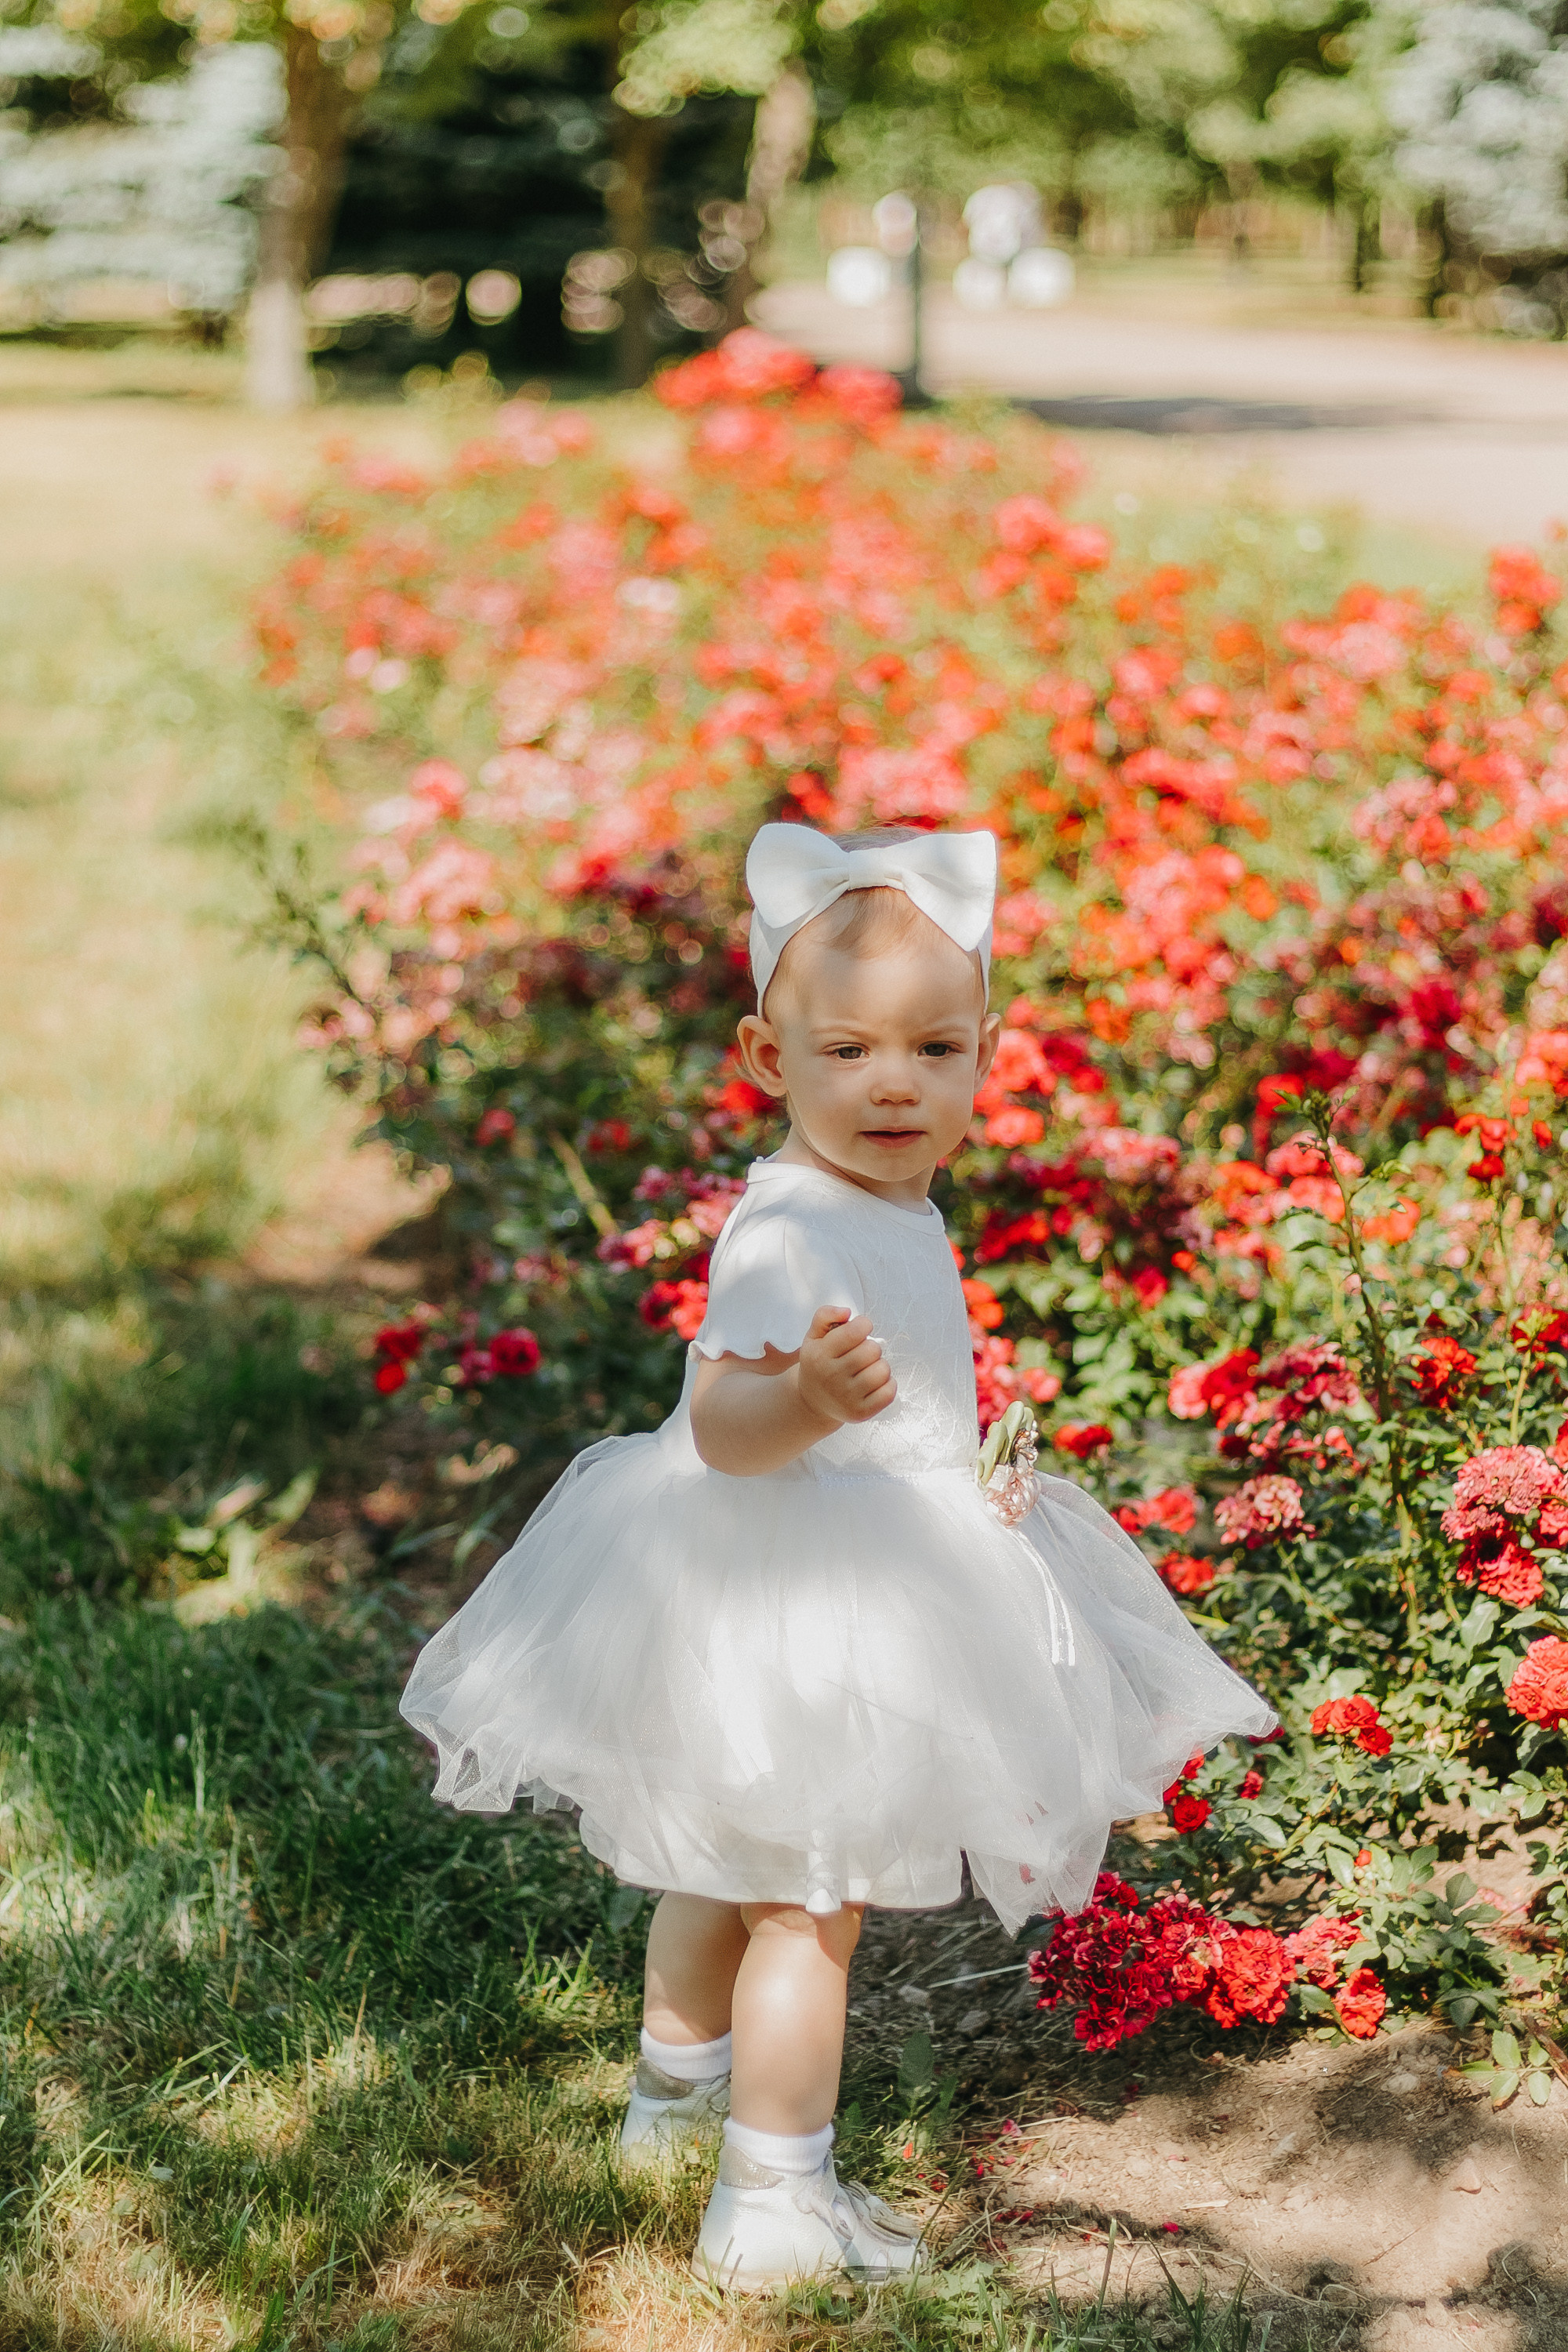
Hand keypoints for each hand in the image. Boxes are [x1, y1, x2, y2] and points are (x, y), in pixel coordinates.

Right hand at [794, 1306, 895, 1430]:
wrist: (812, 1402)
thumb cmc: (819, 1364)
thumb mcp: (813, 1337)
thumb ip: (825, 1315)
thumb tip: (846, 1312)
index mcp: (820, 1355)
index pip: (855, 1331)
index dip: (863, 1325)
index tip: (859, 1330)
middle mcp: (831, 1377)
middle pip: (873, 1350)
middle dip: (871, 1347)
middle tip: (860, 1354)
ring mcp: (846, 1397)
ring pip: (883, 1370)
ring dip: (879, 1366)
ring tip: (866, 1369)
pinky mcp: (860, 1412)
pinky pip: (889, 1391)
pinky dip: (887, 1384)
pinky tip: (873, 1384)